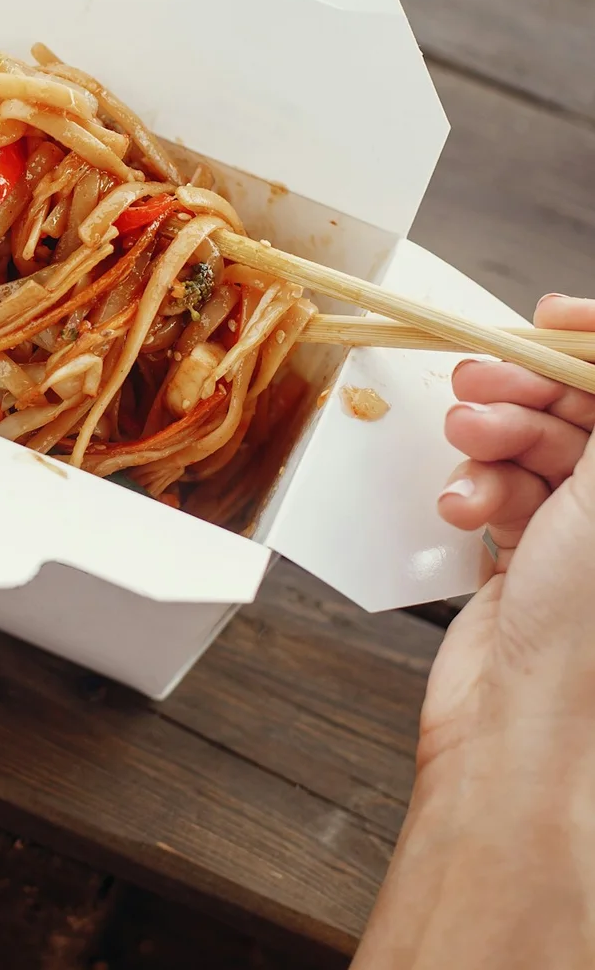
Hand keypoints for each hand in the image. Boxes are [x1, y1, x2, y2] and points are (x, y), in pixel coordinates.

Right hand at [422, 294, 594, 758]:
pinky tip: (463, 508)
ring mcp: (587, 538)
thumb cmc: (589, 624)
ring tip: (464, 447)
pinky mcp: (531, 561)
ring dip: (491, 442)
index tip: (546, 319)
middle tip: (475, 381)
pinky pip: (501, 495)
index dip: (591, 344)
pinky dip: (476, 492)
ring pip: (536, 449)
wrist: (523, 727)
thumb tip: (593, 338)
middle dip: (528, 390)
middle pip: (587, 411)